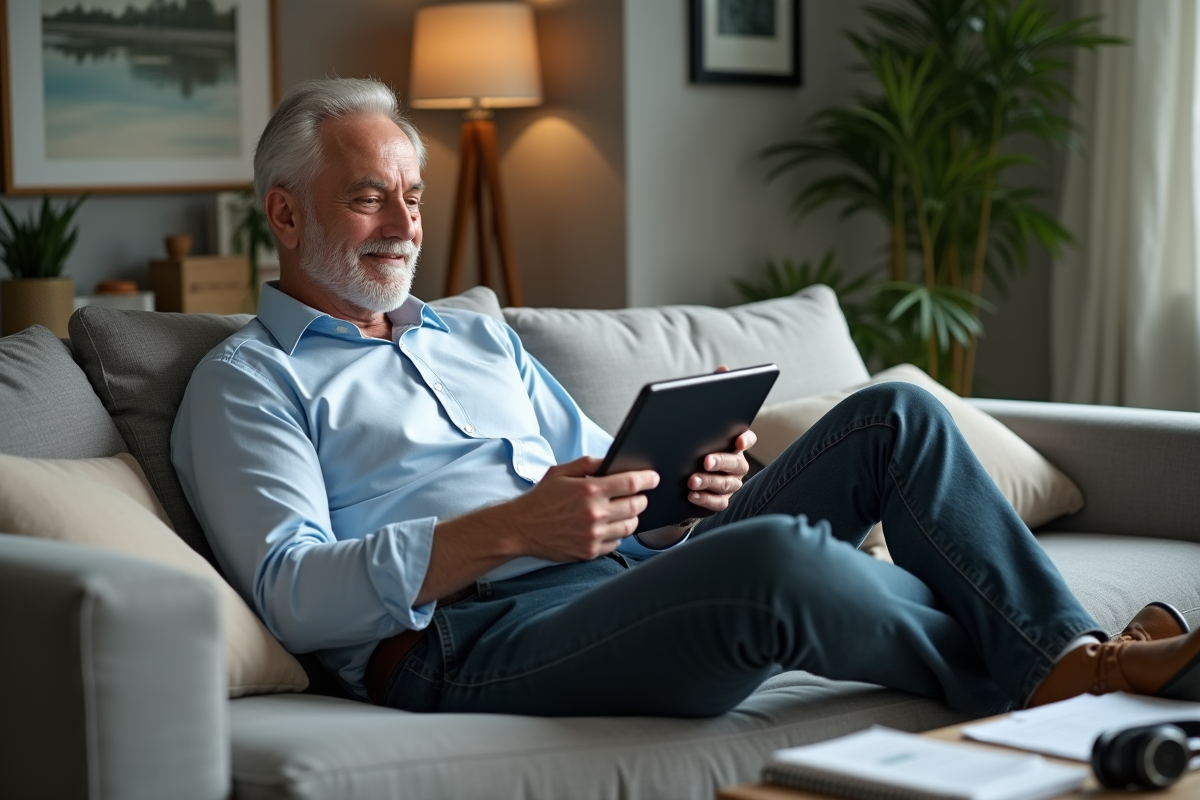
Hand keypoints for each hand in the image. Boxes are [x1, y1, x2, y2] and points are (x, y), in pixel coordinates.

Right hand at [505, 456, 659, 561]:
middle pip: (637, 506)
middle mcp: (594, 514)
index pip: (631, 484)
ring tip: (623, 511)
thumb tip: (612, 461)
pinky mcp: (590, 552)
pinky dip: (616, 534)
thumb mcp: (560, 472)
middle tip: (638, 496)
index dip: (647, 479)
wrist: (519, 528)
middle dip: (642, 499)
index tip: (654, 478)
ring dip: (631, 517)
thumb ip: (588, 464)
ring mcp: (593, 535)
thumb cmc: (540, 499)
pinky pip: (616, 543)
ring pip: (630, 526)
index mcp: (589, 490)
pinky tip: (606, 527)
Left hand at [685, 365, 755, 513]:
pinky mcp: (717, 502)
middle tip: (705, 460)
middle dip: (722, 462)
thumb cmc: (692, 443)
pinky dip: (705, 500)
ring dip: (710, 482)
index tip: (738, 439)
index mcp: (733, 443)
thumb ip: (712, 393)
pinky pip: (718, 504)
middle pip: (737, 464)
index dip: (746, 440)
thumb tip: (724, 368)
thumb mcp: (698, 420)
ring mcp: (728, 484)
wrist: (678, 477)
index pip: (748, 439)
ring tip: (691, 480)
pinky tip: (691, 495)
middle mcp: (736, 464)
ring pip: (727, 485)